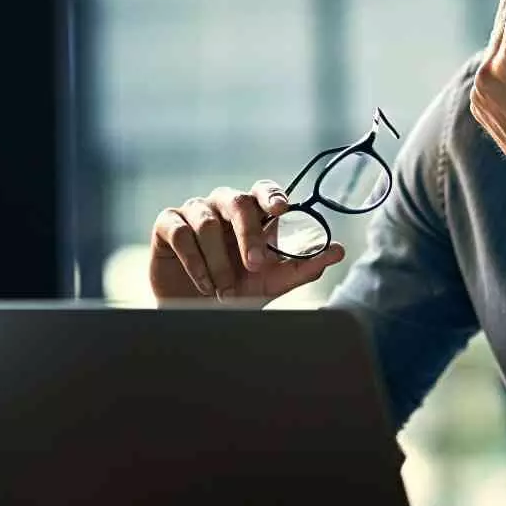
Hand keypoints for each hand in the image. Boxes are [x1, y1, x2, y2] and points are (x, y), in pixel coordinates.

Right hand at [148, 182, 345, 302]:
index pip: (264, 190)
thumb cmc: (239, 291)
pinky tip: (204, 283)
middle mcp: (224, 206)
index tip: (280, 208)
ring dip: (219, 262)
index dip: (272, 194)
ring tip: (224, 289)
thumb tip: (338, 251)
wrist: (198, 315)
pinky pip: (181, 233)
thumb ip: (305, 266)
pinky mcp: (167, 224)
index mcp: (253, 213)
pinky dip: (194, 262)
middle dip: (248, 235)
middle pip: (238, 202)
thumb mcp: (274, 283)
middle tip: (256, 266)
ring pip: (207, 223)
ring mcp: (194, 212)